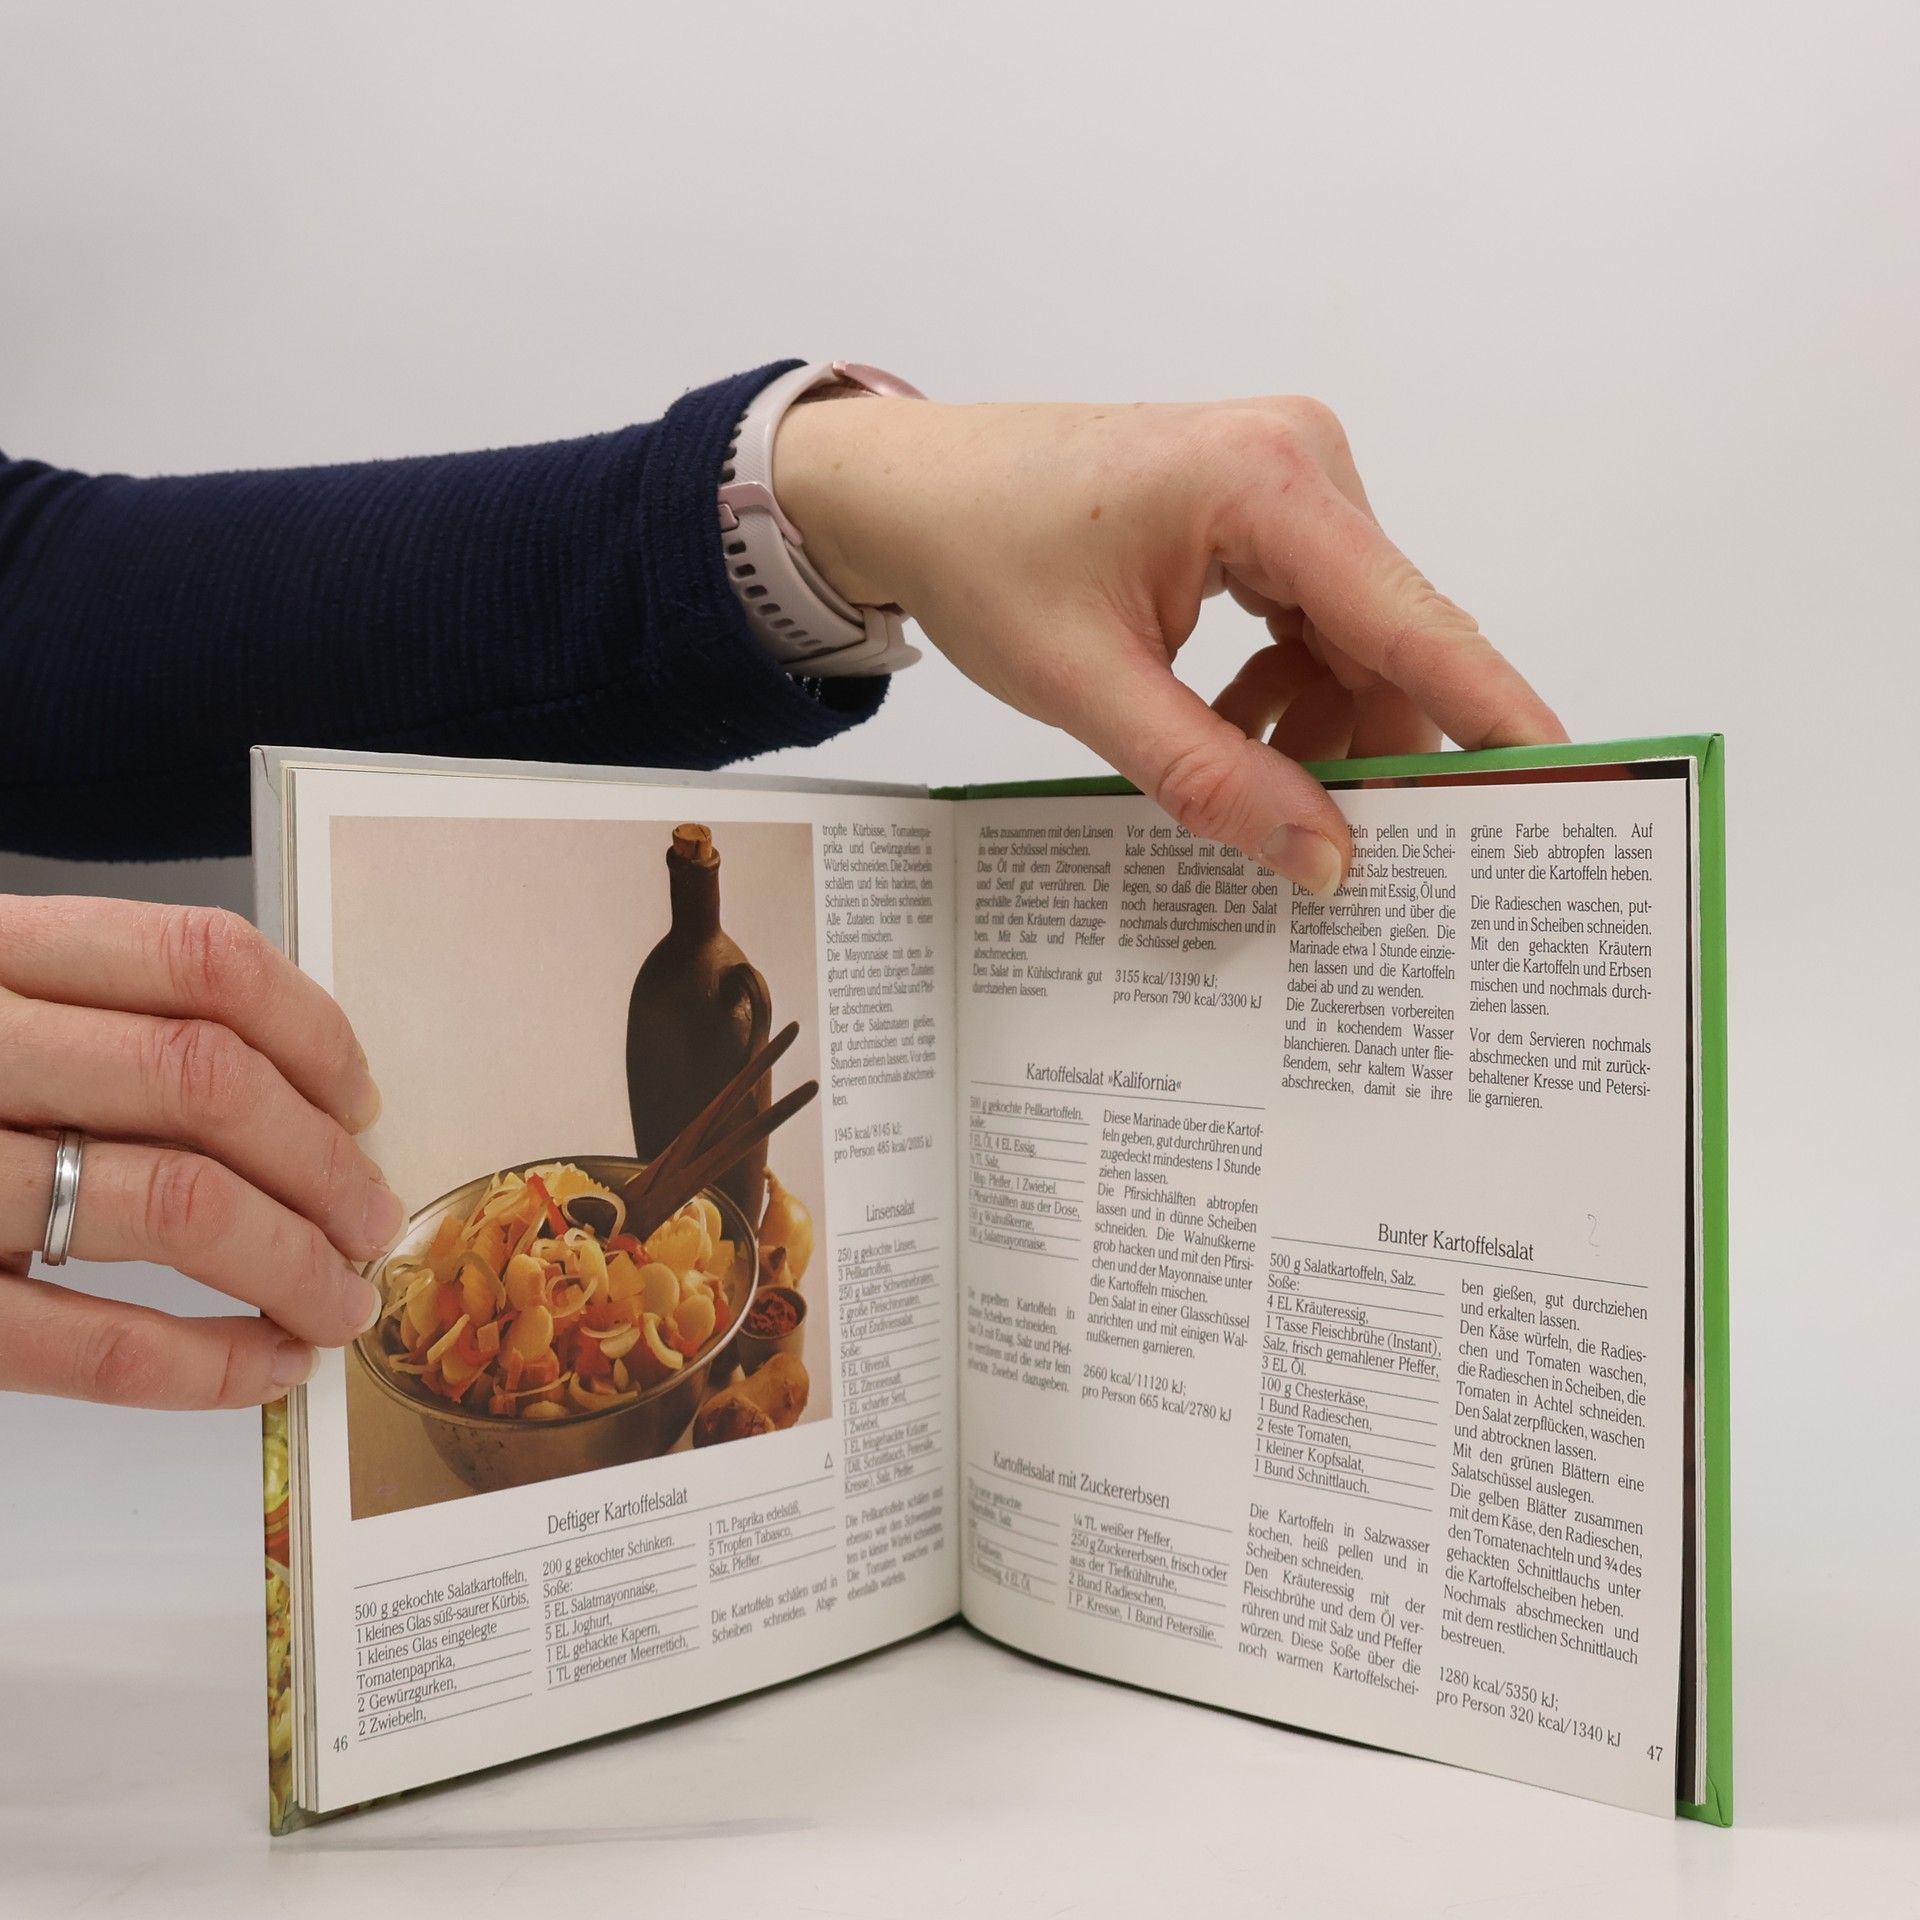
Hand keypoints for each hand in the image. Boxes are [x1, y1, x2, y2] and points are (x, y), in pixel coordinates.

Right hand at [0, 898, 398, 1406]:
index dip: (315, 1033)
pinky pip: (84, 1343)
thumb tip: (302, 1094)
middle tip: (372, 1221)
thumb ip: (97, 1018)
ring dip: (292, 1264)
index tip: (361, 1099)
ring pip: (172, 1203)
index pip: (200, 961)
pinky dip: (204, 1365)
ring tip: (338, 1302)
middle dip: (325, 1163)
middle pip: (207, 1082)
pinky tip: (264, 1369)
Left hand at [777, 393, 1565, 894]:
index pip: (1414, 617)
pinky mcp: (1259, 512)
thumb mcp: (1089, 686)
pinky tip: (1229, 734)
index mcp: (1267, 481)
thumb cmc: (976, 551)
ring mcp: (1284, 482)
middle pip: (1388, 637)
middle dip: (1377, 747)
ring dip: (1317, 727)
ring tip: (1257, 795)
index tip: (1564, 782)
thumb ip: (1210, 776)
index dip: (1493, 712)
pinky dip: (1283, 692)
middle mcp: (1300, 463)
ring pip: (1350, 640)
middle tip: (1377, 855)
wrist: (901, 490)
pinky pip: (1310, 622)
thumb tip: (1324, 856)